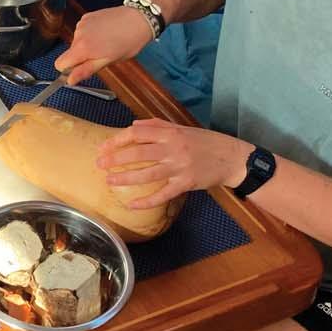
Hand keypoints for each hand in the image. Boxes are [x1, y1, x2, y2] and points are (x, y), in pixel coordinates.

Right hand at [55, 5, 153, 83]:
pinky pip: (82, 31)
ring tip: (107, 42)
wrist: (140, 18)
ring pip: (77, 42)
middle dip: (83, 57)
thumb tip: (70, 80)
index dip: (69, 70)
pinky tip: (105, 33)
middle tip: (103, 55)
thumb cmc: (129, 41)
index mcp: (82, 47)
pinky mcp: (87, 16)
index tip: (83, 69)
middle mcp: (78, 34)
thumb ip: (86, 70)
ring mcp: (82, 23)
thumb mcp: (108, 61)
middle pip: (70, 53)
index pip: (60, 64)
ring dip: (88, 45)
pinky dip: (91, 34)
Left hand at [97, 120, 246, 207]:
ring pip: (147, 174)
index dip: (118, 140)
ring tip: (109, 181)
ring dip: (126, 178)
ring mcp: (180, 167)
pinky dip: (147, 201)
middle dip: (116, 159)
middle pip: (138, 153)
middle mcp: (173, 148)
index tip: (103, 147)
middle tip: (99, 164)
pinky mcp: (186, 183)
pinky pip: (163, 194)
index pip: (138, 133)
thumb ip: (158, 125)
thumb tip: (134, 125)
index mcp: (171, 132)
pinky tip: (132, 205)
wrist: (232, 158)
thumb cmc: (206, 142)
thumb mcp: (183, 128)